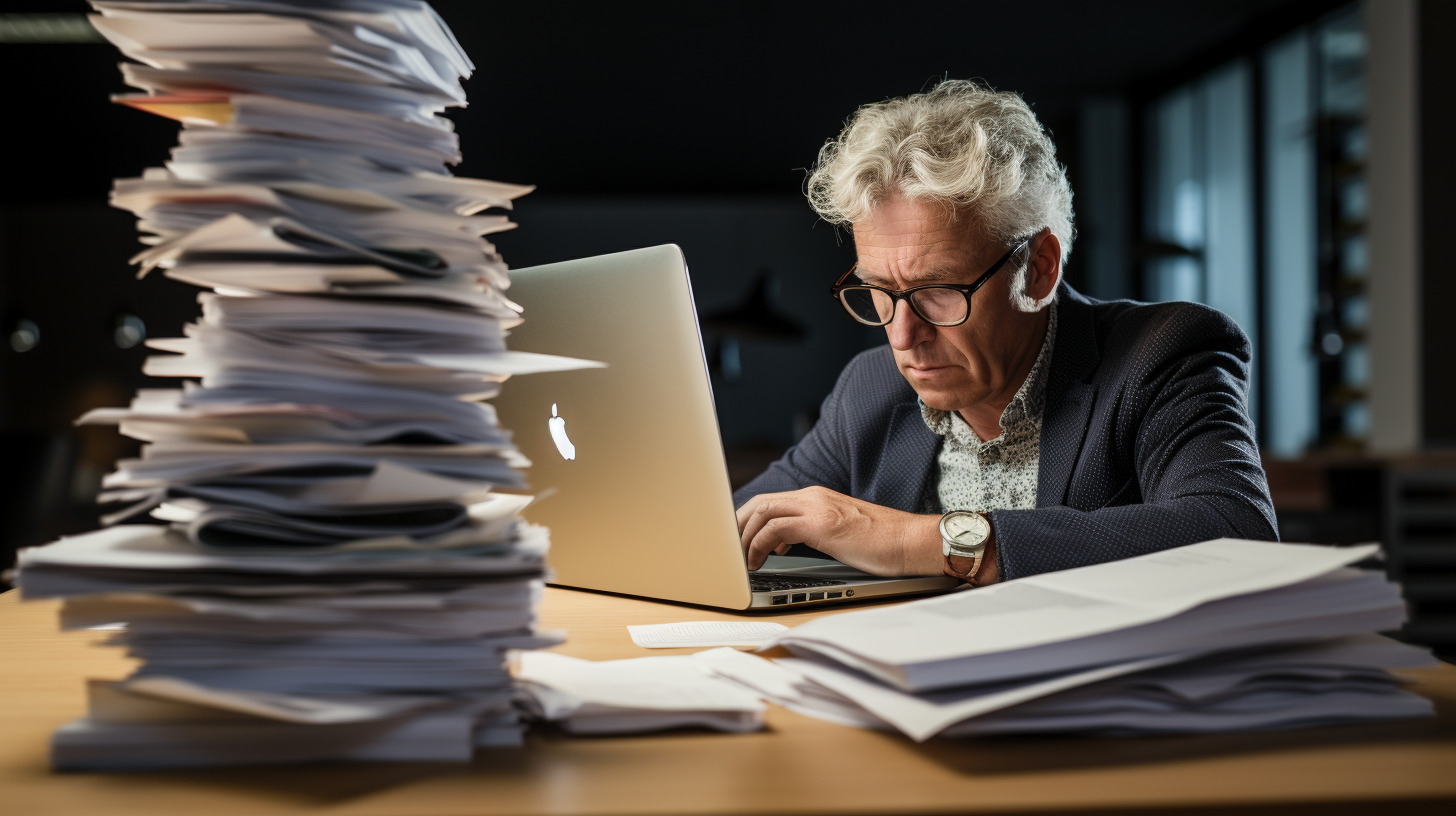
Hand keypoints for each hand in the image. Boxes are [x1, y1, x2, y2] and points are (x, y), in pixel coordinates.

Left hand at [735, 486, 942, 575]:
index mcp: (817, 498)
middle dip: (737, 526)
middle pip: (759, 503)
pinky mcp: (821, 524)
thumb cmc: (883, 543)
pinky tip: (758, 560)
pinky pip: (775, 528)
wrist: (911, 542)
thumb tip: (783, 542)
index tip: (737, 540)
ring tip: (739, 560)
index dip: (747, 519)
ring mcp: (817, 507)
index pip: (770, 501)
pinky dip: (758, 544)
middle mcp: (813, 497)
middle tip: (728, 550)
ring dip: (743, 536)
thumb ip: (811, 532)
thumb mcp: (839, 533)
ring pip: (762, 511)